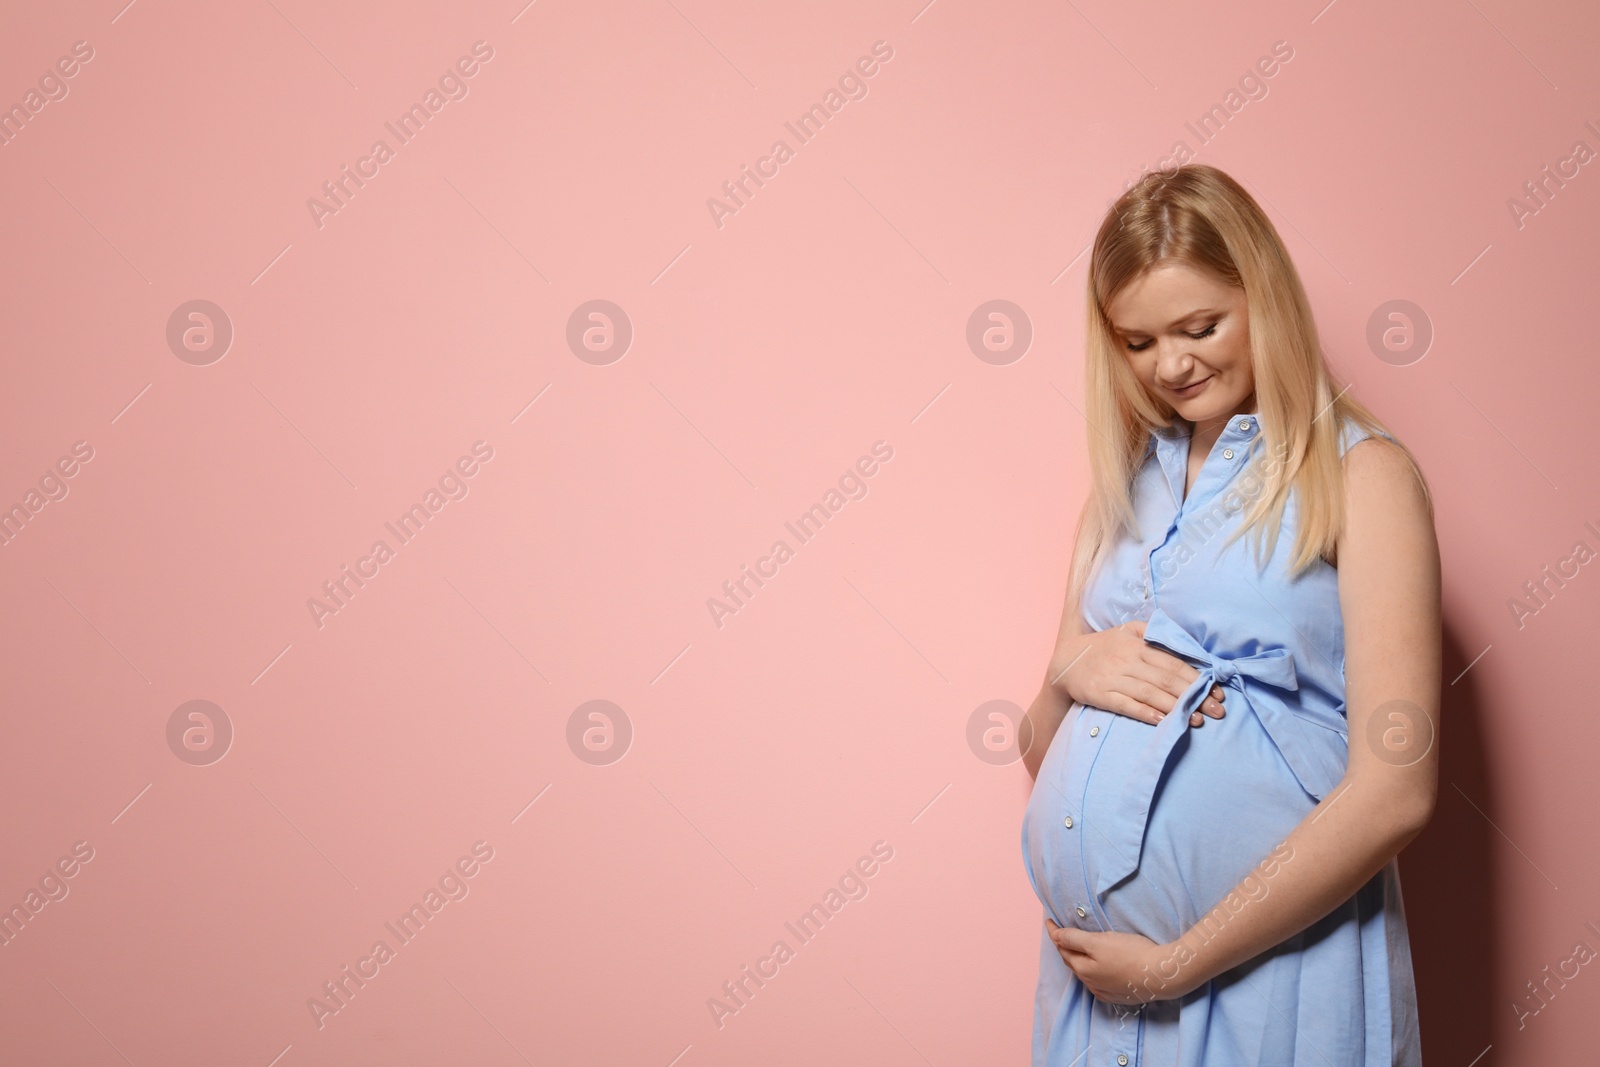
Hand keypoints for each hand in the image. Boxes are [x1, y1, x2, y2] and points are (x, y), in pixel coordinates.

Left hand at [1045, 920, 1197, 1004]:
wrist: (1161, 975)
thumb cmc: (1131, 953)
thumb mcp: (1099, 941)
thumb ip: (1075, 939)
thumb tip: (1055, 936)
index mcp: (1083, 968)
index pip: (1063, 947)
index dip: (1054, 932)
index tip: (1049, 921)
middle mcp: (1091, 982)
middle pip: (1072, 961)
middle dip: (1064, 946)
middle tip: (1060, 933)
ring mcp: (1105, 991)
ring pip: (1085, 973)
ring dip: (1077, 960)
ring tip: (1075, 948)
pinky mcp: (1120, 995)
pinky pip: (1098, 983)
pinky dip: (1092, 973)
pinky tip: (1096, 970)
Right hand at [1047, 620, 1226, 727]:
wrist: (1066, 661)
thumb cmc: (1105, 647)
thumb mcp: (1128, 631)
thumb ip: (1155, 633)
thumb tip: (1187, 645)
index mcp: (1138, 643)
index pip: (1174, 662)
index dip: (1198, 678)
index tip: (1217, 693)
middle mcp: (1127, 659)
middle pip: (1167, 680)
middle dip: (1195, 696)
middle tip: (1217, 711)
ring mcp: (1113, 677)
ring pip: (1149, 693)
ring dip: (1175, 707)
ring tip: (1196, 720)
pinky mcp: (1100, 694)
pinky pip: (1125, 704)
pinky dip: (1144, 713)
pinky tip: (1162, 721)